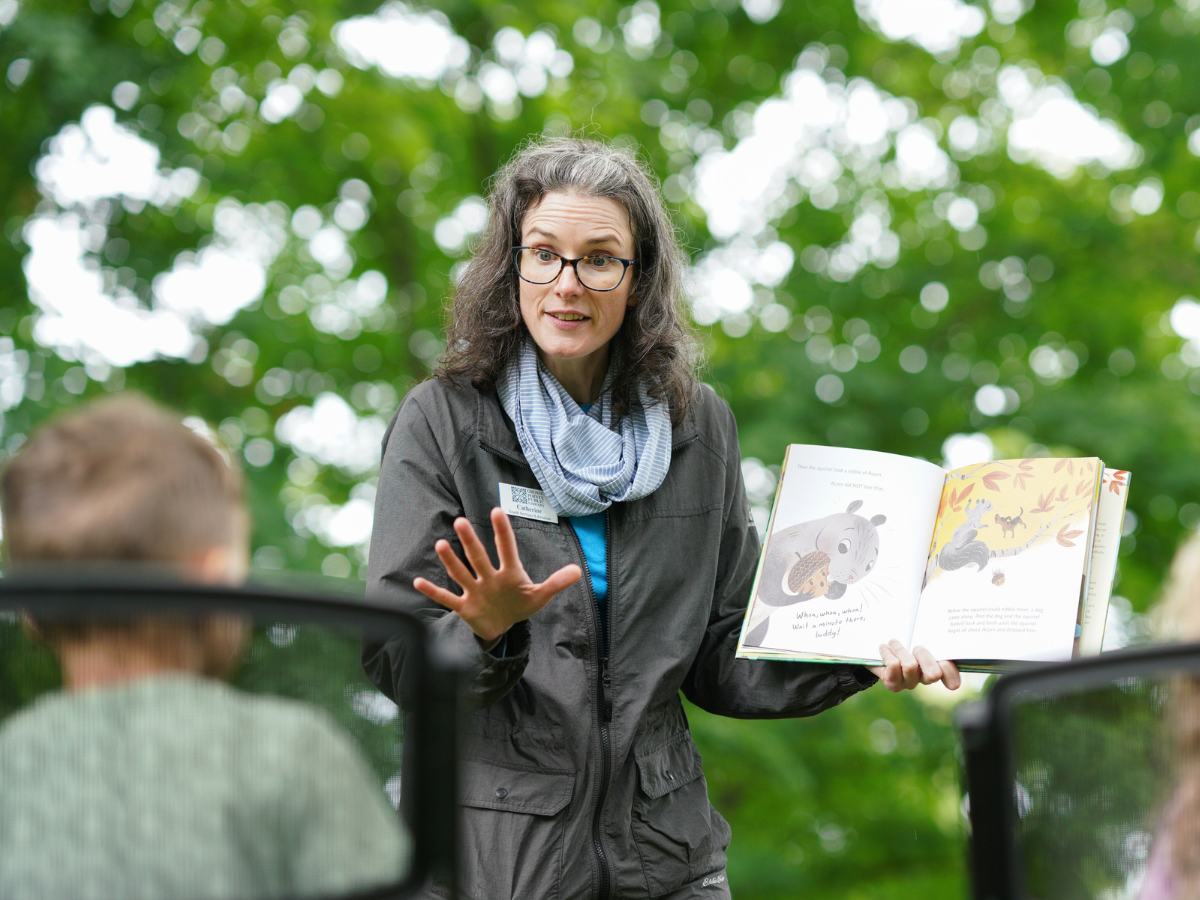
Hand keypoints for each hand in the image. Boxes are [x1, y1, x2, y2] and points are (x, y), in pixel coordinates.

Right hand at [413, 508, 581, 643]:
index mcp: (509, 573)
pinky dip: (434, 592)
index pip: (506, 548)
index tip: (496, 511)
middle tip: (461, 521)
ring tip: (441, 544)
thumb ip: (555, 583)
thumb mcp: (539, 596)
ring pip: (461, 574)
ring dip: (451, 561)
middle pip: (479, 557)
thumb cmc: (519, 604)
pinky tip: (418, 582)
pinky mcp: (465, 607)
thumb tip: (578, 571)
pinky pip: (447, 599)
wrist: (502, 627)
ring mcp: (475, 591)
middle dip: (471, 542)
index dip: (502, 531)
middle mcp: (489, 577)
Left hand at [867, 640, 961, 691]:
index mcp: (937, 668)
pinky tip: (884, 648)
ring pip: (910, 666)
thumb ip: (929, 633)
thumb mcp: (917, 634)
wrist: (875, 649)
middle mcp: (925, 678)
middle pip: (933, 675)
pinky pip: (893, 666)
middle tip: (916, 646)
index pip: (951, 678)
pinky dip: (888, 653)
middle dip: (924, 656)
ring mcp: (910, 683)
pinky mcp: (894, 684)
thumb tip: (937, 620)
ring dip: (901, 649)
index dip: (950, 672)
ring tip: (893, 642)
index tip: (943, 660)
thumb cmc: (903, 638)